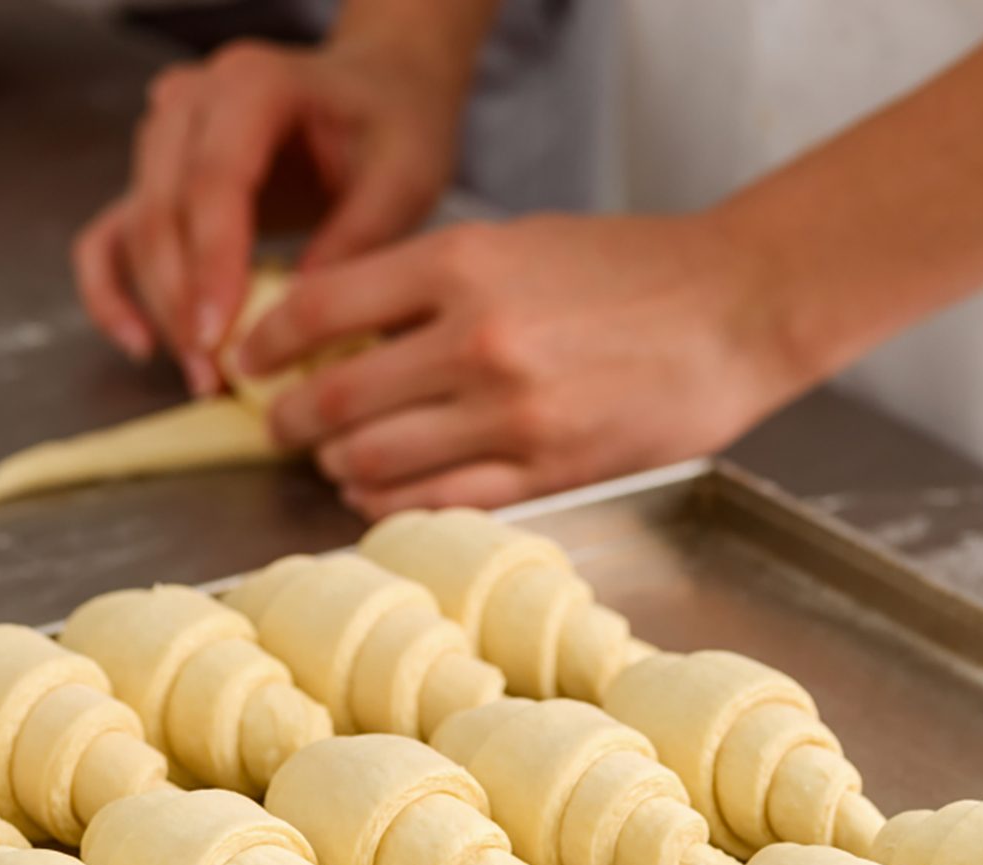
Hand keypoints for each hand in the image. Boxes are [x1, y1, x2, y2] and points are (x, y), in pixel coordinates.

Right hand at [73, 35, 464, 391]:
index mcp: (254, 85)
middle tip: (215, 376)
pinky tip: (143, 346)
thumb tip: (298, 317)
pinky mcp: (159, 181)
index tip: (220, 338)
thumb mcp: (403, 180)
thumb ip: (356, 239)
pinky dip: (113, 291)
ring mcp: (166, 139)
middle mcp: (193, 102)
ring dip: (160, 308)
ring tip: (204, 378)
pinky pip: (112, 236)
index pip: (215, 180)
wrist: (380, 93)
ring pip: (138, 230)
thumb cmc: (396, 130)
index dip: (213, 264)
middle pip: (163, 209)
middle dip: (182, 302)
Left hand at [237, 213, 811, 517]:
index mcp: (463, 265)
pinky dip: (394, 505)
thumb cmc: (632, 269)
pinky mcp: (549, 470)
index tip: (246, 362)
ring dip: (338, 468)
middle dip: (289, 422)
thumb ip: (433, 285)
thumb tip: (348, 334)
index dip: (264, 342)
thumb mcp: (520, 242)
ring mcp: (512, 414)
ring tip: (334, 464)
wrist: (736, 306)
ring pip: (378, 462)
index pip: (320, 308)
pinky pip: (441, 502)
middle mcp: (476, 341)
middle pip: (336, 399)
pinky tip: (380, 497)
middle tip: (279, 428)